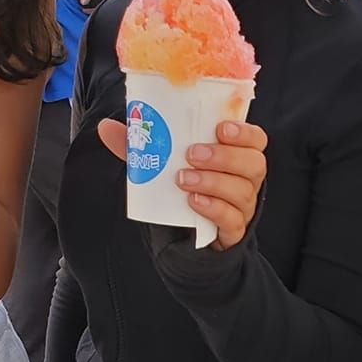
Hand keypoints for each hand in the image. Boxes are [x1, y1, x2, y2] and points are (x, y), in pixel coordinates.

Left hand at [97, 115, 267, 248]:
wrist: (186, 234)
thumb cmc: (183, 186)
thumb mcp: (163, 163)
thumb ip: (141, 145)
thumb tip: (106, 127)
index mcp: (237, 155)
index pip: (256, 139)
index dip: (243, 132)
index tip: (219, 128)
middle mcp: (246, 179)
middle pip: (254, 164)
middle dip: (224, 156)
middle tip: (192, 154)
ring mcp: (243, 206)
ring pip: (243, 191)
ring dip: (213, 182)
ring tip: (183, 179)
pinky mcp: (234, 230)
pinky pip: (232, 220)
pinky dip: (213, 209)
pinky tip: (193, 202)